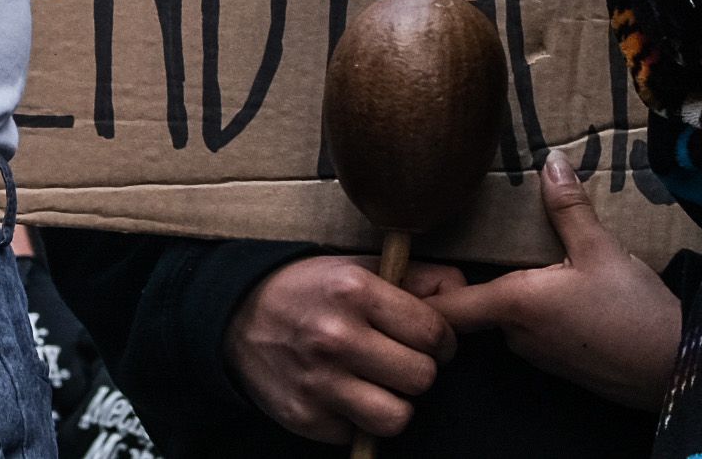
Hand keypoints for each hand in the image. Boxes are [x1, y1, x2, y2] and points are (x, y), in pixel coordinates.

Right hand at [226, 253, 464, 445]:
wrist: (239, 316)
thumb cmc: (314, 290)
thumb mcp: (362, 267)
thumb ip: (419, 277)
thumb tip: (462, 291)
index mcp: (356, 292)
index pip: (433, 333)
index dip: (443, 340)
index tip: (434, 341)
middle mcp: (336, 338)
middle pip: (421, 377)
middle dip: (421, 370)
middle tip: (405, 361)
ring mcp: (318, 383)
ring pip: (396, 417)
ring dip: (396, 403)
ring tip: (383, 384)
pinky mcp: (304, 418)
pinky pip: (358, 434)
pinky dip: (358, 419)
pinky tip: (346, 394)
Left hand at [424, 150, 683, 413]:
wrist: (671, 369)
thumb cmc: (632, 311)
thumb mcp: (601, 249)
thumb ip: (569, 208)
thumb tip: (550, 162)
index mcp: (513, 304)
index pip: (442, 308)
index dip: (417, 291)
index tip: (407, 261)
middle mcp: (514, 334)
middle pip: (473, 306)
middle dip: (472, 275)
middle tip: (478, 234)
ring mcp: (535, 352)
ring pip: (504, 315)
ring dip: (509, 288)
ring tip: (526, 250)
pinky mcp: (558, 360)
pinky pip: (530, 326)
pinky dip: (534, 304)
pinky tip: (563, 282)